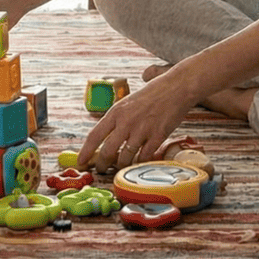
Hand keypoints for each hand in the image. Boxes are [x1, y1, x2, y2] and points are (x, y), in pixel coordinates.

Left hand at [79, 70, 194, 173]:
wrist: (177, 88)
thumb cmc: (153, 93)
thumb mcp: (128, 101)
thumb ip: (118, 118)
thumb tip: (108, 134)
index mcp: (116, 111)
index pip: (94, 135)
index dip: (85, 152)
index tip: (81, 161)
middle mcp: (126, 122)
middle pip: (107, 152)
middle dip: (102, 165)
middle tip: (101, 169)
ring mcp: (142, 131)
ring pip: (124, 158)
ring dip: (120, 167)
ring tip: (120, 168)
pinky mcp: (157, 137)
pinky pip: (143, 158)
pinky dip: (139, 163)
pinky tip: (138, 163)